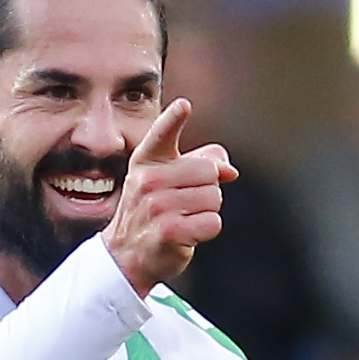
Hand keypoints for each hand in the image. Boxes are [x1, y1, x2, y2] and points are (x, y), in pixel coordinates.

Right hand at [106, 98, 231, 295]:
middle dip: (207, 189)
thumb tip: (230, 171)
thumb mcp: (169, 179)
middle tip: (185, 203)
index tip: (184, 105)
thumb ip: (204, 162)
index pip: (162, 134)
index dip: (174, 118)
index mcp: (147, 161)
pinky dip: (207, 230)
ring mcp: (157, 206)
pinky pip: (213, 222)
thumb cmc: (155, 210)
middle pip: (209, 173)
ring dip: (207, 211)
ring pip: (214, 198)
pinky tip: (187, 234)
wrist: (128, 254)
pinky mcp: (169, 231)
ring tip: (184, 218)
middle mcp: (148, 180)